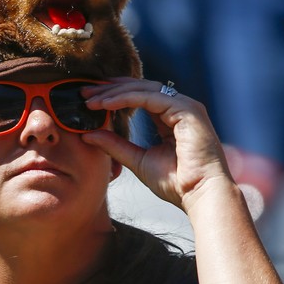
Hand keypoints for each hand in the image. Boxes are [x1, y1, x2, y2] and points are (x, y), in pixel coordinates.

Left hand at [81, 77, 231, 212]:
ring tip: (90, 99)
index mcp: (170, 117)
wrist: (200, 195)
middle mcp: (179, 107)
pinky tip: (105, 104)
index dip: (113, 95)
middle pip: (140, 88)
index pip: (139, 97)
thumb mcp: (136, 160)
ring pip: (144, 89)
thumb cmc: (175, 183)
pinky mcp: (187, 110)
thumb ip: (115, 145)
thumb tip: (87, 135)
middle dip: (110, 88)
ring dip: (114, 92)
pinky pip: (150, 97)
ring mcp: (185, 106)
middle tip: (84, 92)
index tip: (89, 99)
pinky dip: (125, 98)